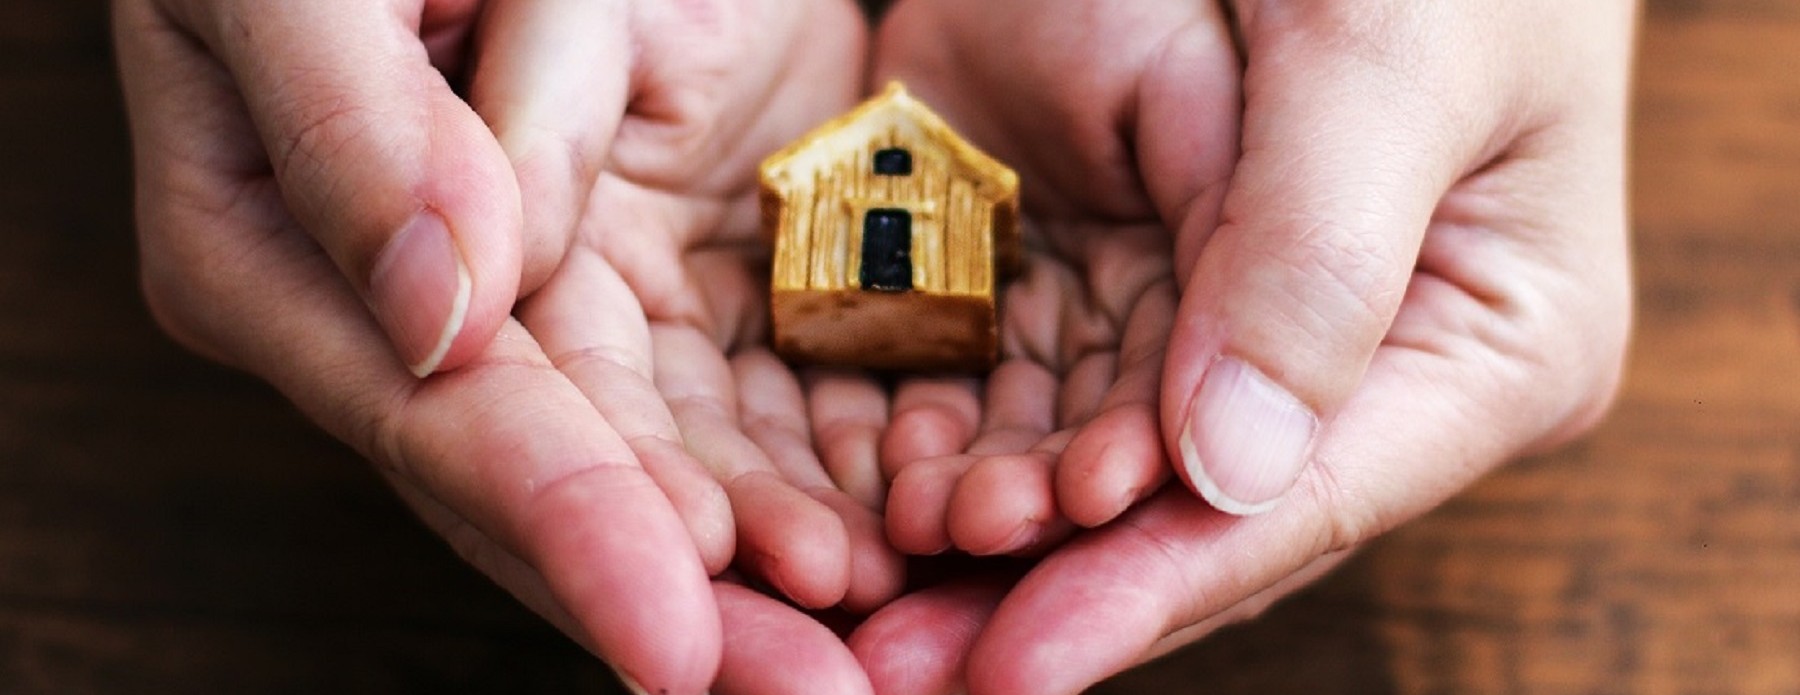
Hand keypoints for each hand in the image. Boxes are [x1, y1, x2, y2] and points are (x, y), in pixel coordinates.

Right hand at [113, 0, 891, 690]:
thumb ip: (361, 132)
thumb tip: (446, 315)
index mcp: (277, 255)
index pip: (440, 418)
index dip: (564, 526)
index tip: (678, 632)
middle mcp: (396, 320)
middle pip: (542, 494)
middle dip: (685, 608)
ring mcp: (519, 310)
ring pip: (639, 470)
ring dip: (752, 576)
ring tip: (860, 663)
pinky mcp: (624, 278)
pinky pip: (705, 395)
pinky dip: (781, 475)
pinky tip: (873, 547)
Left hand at [849, 0, 1634, 691]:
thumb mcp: (1392, 57)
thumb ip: (1314, 257)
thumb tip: (1221, 468)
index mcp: (1481, 343)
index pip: (1297, 501)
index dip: (1147, 590)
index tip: (1014, 668)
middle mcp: (1358, 364)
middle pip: (1187, 514)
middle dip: (1037, 594)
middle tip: (891, 673)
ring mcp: (1238, 321)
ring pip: (1099, 459)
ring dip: (978, 535)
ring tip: (859, 606)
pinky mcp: (1142, 264)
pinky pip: (1043, 368)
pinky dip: (958, 427)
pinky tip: (864, 483)